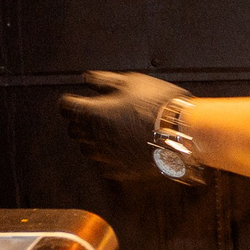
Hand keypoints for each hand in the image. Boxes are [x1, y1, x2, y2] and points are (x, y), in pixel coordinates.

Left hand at [60, 70, 189, 180]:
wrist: (183, 134)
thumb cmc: (158, 105)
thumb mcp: (131, 82)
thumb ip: (104, 81)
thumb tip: (88, 78)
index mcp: (92, 113)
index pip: (66, 107)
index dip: (71, 101)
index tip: (79, 99)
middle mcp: (94, 137)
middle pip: (73, 129)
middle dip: (81, 121)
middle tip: (98, 113)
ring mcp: (106, 156)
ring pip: (87, 148)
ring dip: (93, 139)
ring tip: (112, 130)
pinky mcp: (120, 170)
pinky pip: (104, 163)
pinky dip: (109, 155)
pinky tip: (123, 146)